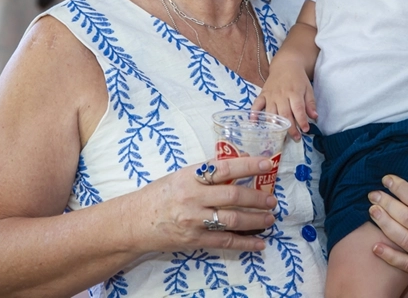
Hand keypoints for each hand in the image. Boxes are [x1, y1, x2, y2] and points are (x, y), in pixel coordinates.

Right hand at [133, 156, 278, 253]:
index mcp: (191, 176)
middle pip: (233, 196)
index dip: (249, 166)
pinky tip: (259, 243)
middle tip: (272, 199)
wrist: (135, 221)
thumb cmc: (160, 195)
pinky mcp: (195, 240)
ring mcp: (194, 221)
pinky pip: (225, 241)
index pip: (225, 168)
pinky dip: (245, 243)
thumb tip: (239, 164)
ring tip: (269, 218)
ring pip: (233, 220)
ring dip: (256, 220)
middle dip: (257, 198)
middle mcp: (193, 197)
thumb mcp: (182, 176)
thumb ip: (208, 173)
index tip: (267, 164)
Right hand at [251, 62, 315, 140]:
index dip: (301, 121)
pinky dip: (254, 113)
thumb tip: (315, 117)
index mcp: (294, 92)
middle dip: (290, 128)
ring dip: (274, 126)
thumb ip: (310, 103)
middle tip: (296, 138)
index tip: (305, 130)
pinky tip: (253, 123)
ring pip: (271, 113)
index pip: (298, 109)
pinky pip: (256, 104)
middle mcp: (281, 95)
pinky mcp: (263, 94)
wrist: (286, 64)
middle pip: (284, 114)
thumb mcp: (308, 89)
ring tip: (279, 136)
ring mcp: (271, 95)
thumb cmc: (298, 79)